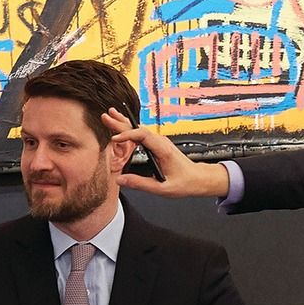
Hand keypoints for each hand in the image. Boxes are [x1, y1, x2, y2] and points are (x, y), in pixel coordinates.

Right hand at [102, 109, 230, 197]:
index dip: (128, 135)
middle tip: (105, 116)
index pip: (143, 136)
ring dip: (124, 123)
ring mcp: (159, 142)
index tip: (114, 139)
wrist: (197, 178)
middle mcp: (161, 143)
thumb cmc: (184, 182)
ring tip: (110, 115)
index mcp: (163, 150)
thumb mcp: (162, 188)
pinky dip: (130, 130)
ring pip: (139, 130)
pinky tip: (121, 126)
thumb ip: (140, 184)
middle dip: (121, 123)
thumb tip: (120, 180)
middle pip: (138, 129)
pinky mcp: (158, 145)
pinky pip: (141, 135)